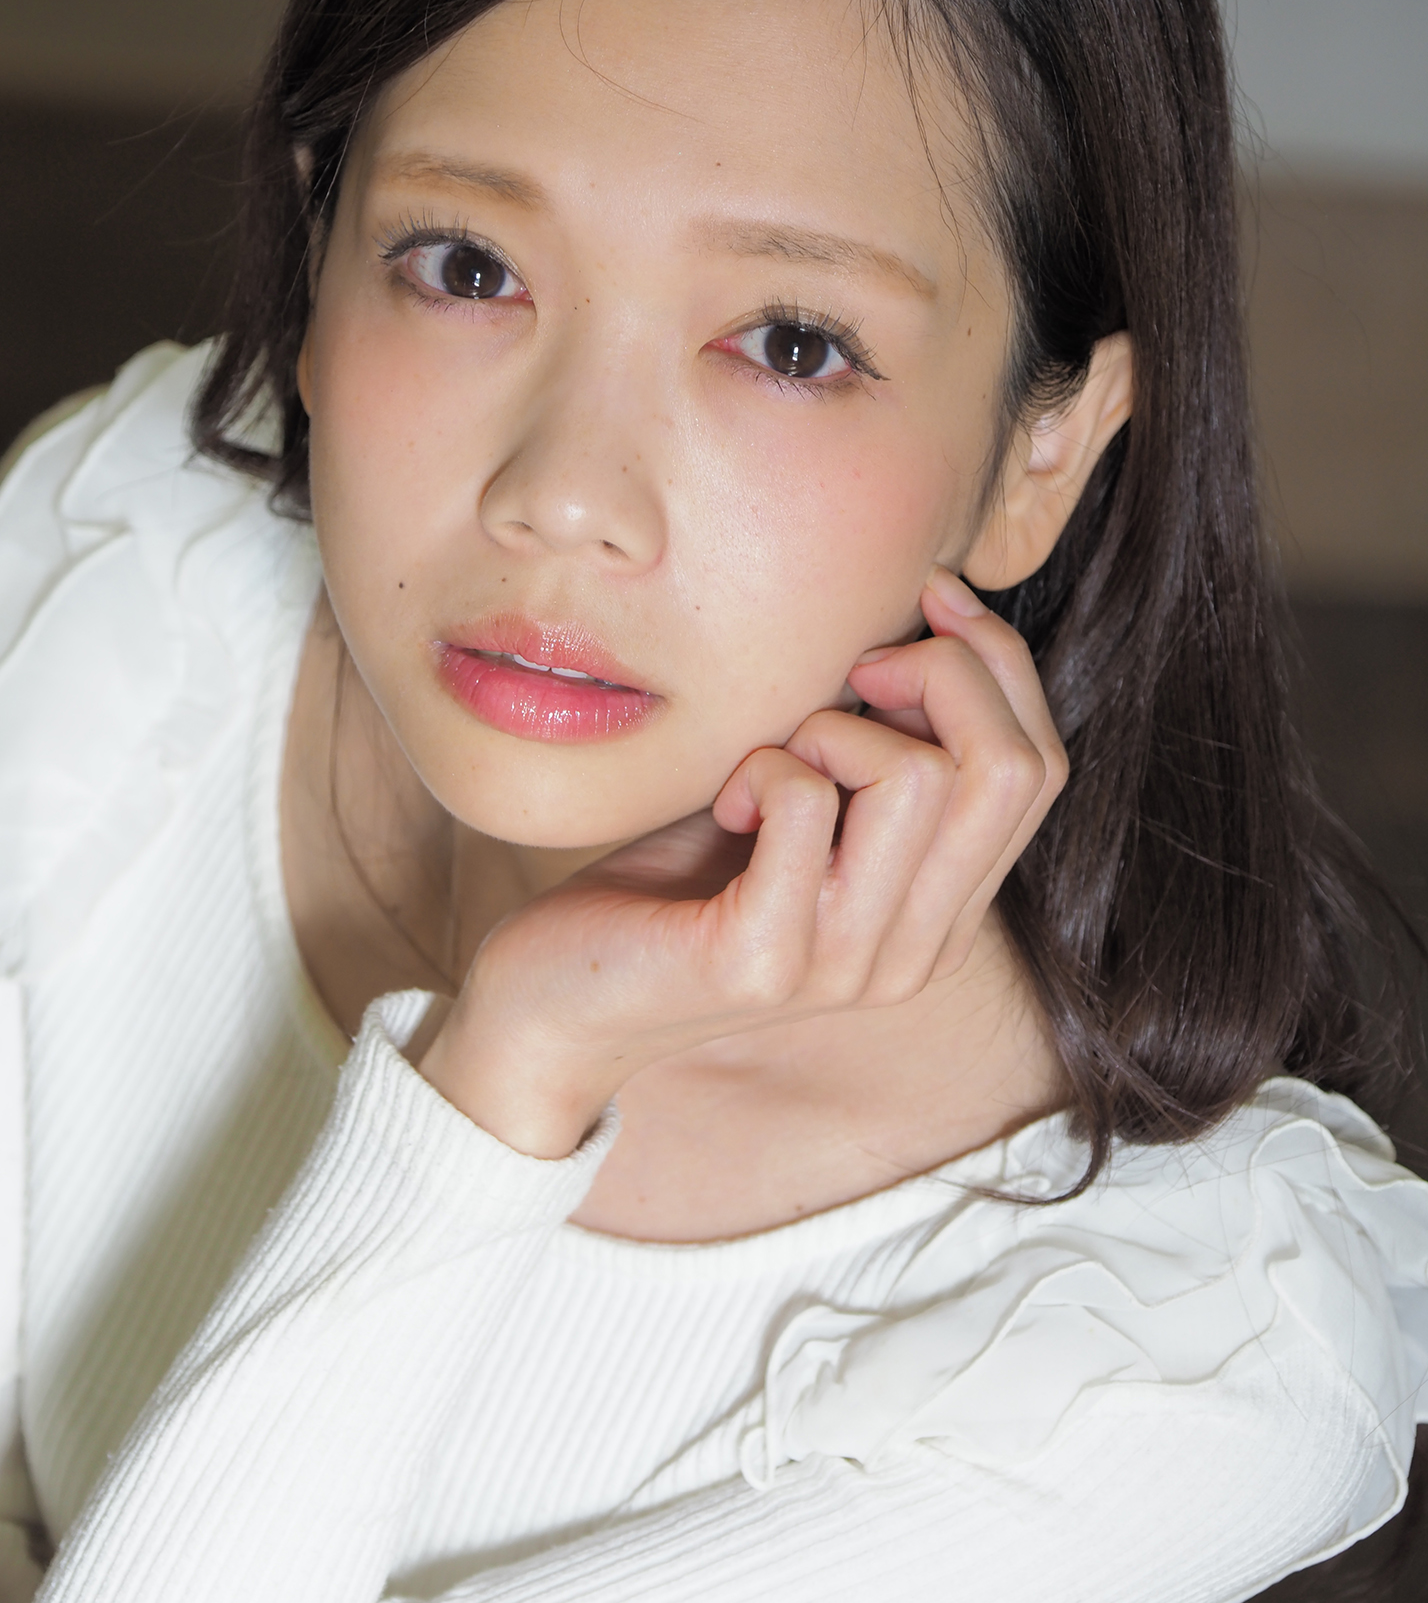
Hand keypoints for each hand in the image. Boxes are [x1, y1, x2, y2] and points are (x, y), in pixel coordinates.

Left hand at [418, 567, 1066, 1155]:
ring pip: (917, 778)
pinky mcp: (763, 960)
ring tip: (774, 757)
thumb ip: (882, 744)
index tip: (928, 601)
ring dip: (836, 725)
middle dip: (940, 672)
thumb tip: (934, 621)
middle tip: (853, 672)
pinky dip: (763, 764)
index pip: (1039, 770)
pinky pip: (806, 801)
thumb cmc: (679, 880)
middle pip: (1005, 769)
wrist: (562, 1001)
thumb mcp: (806, 801)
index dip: (998, 663)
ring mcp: (844, 963)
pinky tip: (726, 800)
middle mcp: (915, 950)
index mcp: (942, 912)